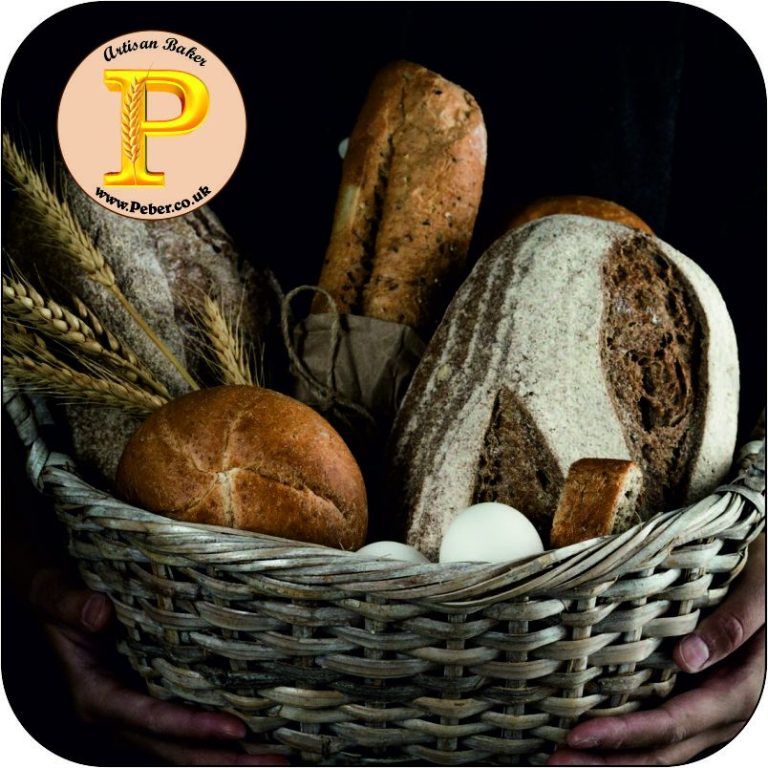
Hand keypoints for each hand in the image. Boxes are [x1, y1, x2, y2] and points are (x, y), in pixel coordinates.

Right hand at [30, 568, 289, 765]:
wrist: (55, 606)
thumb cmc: (58, 602)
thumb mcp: (56, 597)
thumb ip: (72, 606)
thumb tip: (99, 613)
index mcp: (96, 697)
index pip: (152, 720)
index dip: (194, 728)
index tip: (239, 730)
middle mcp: (119, 715)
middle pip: (176, 750)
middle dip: (226, 761)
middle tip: (279, 763)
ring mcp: (136, 714)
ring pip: (184, 748)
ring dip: (228, 757)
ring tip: (280, 759)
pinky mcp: (150, 702)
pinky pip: (186, 729)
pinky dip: (216, 738)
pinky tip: (254, 736)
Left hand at [548, 535, 764, 765]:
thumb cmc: (766, 581)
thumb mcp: (759, 597)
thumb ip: (729, 629)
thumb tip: (685, 658)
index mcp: (737, 691)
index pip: (672, 723)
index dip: (623, 734)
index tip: (577, 735)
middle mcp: (724, 714)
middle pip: (661, 749)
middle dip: (606, 759)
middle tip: (552, 760)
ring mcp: (712, 712)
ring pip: (662, 748)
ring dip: (614, 757)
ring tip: (563, 756)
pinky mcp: (700, 701)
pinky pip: (665, 730)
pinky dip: (631, 740)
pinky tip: (597, 737)